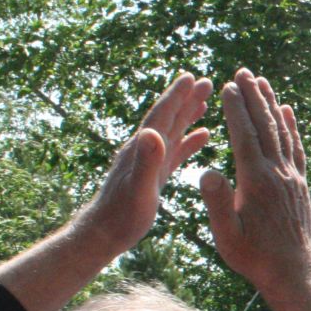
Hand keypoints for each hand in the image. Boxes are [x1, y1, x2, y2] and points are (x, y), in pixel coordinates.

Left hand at [70, 73, 211, 256]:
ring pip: (173, 131)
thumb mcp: (139, 190)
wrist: (104, 233)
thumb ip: (146, 161)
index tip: (192, 77)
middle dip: (186, 99)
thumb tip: (152, 132)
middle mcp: (145, 150)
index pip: (161, 116)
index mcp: (142, 149)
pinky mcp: (155, 174)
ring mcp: (150, 161)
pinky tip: (202, 135)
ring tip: (205, 101)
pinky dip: (189, 140)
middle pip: (168, 118)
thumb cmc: (122, 217)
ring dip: (188, 115)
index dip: (176, 96)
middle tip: (206, 82)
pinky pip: (175, 151)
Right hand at [201, 71, 310, 310]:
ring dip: (272, 105)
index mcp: (255, 181)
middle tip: (244, 71)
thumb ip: (217, 202)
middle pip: (265, 126)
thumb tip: (207, 171)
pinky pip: (296, 148)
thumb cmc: (254, 257)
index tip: (227, 85)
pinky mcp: (300, 185)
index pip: (244, 135)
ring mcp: (292, 178)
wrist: (294, 272)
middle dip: (254, 97)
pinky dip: (291, 127)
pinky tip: (288, 112)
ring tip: (263, 82)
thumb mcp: (227, 235)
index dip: (235, 109)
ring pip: (282, 132)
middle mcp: (277, 173)